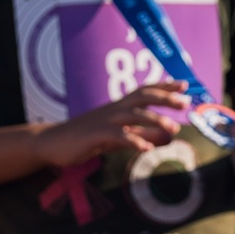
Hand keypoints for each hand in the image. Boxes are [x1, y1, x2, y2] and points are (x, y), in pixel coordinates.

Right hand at [33, 80, 185, 171]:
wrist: (49, 143)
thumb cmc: (81, 139)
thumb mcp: (112, 136)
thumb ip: (136, 134)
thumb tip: (160, 136)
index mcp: (117, 107)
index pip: (144, 91)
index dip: (164, 86)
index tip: (185, 85)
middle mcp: (113, 110)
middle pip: (143, 97)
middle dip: (165, 98)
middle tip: (185, 102)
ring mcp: (103, 121)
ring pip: (133, 115)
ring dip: (155, 120)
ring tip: (174, 129)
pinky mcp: (93, 135)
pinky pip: (117, 136)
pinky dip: (133, 141)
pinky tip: (146, 149)